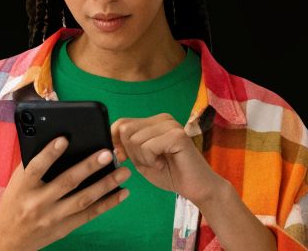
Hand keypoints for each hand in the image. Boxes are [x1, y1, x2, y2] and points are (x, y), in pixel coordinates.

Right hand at [0, 137, 129, 250]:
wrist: (8, 240)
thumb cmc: (14, 204)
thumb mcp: (17, 183)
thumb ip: (33, 166)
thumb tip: (58, 143)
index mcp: (23, 188)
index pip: (36, 167)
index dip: (49, 153)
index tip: (64, 139)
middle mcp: (38, 203)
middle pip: (66, 182)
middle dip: (88, 167)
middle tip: (107, 154)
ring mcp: (53, 218)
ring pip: (83, 199)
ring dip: (106, 185)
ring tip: (123, 172)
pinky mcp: (64, 228)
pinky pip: (89, 214)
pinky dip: (108, 203)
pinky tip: (122, 192)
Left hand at [111, 114, 227, 204]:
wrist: (197, 189)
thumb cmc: (170, 174)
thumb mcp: (141, 159)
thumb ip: (126, 147)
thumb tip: (109, 140)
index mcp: (154, 121)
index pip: (122, 123)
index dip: (117, 142)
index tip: (126, 158)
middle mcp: (162, 118)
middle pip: (126, 130)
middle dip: (132, 153)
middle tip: (151, 162)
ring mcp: (170, 124)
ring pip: (135, 139)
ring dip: (143, 159)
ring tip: (159, 163)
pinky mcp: (177, 135)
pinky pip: (148, 146)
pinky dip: (151, 161)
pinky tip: (164, 163)